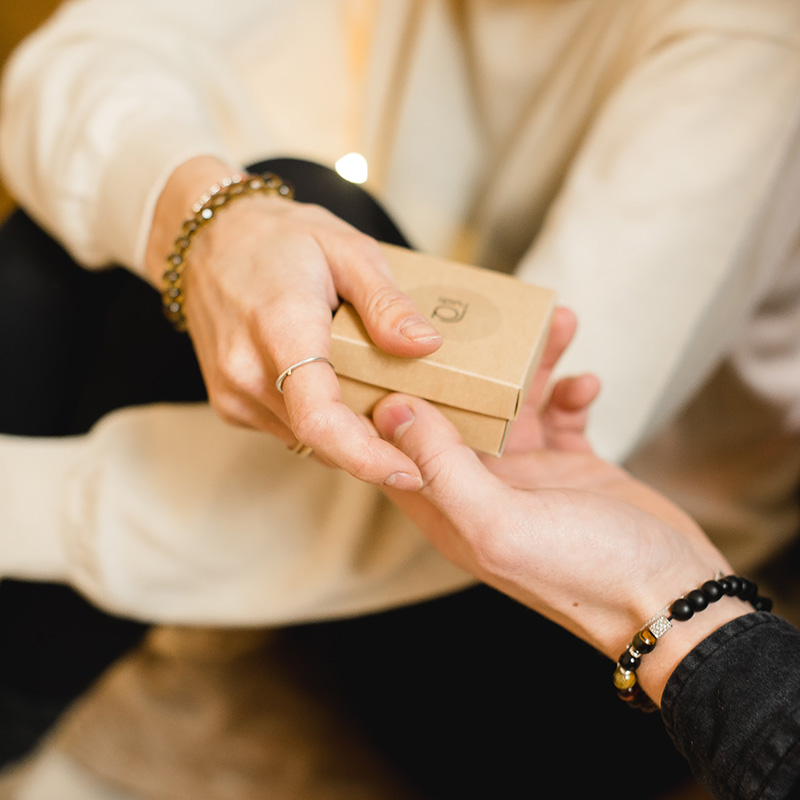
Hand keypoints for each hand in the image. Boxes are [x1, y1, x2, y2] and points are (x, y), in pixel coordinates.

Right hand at [146, 157, 441, 488]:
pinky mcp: (229, 402)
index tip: (408, 472)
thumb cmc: (279, 238)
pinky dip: (320, 425)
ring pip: (306, 440)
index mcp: (281, 329)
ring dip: (348, 436)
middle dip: (373, 447)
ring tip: (379, 401)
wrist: (207, 240)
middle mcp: (247, 371)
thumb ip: (385, 302)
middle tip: (415, 430)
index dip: (366, 456)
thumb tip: (426, 346)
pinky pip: (287, 429)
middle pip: (321, 439)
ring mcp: (232, 391)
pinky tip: (338, 391)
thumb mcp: (347, 248)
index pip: (319, 417)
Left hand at [371, 313, 746, 703]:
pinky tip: (586, 385)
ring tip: (556, 324)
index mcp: (451, 509)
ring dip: (533, 365)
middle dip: (473, 363)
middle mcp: (483, 490)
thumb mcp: (499, 521)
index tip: (397, 343)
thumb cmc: (584, 572)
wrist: (674, 598)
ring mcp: (529, 478)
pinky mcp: (572, 468)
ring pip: (515, 405)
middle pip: (460, 412)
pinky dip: (571, 394)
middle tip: (488, 314)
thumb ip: (442, 467)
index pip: (400, 446)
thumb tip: (393, 410)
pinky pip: (561, 415)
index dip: (393, 396)